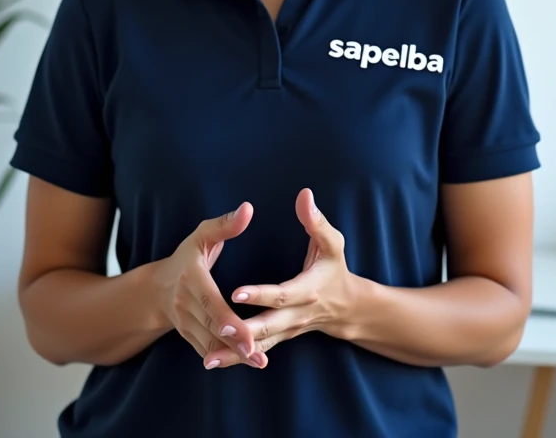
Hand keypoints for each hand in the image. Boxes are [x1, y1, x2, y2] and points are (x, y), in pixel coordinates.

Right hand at [156, 202, 267, 369]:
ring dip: (232, 354)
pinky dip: (223, 358)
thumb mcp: (202, 235)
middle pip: (210, 325)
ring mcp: (184, 322)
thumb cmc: (187, 256)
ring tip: (258, 361)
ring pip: (209, 342)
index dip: (224, 316)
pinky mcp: (188, 335)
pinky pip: (206, 349)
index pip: (208, 299)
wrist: (157, 287)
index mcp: (191, 277)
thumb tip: (248, 209)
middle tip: (255, 353)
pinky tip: (244, 362)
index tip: (242, 330)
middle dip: (233, 341)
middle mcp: (184, 302)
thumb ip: (225, 224)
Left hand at [202, 189, 353, 368]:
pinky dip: (237, 358)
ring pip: (260, 345)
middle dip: (244, 330)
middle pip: (269, 326)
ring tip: (209, 358)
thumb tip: (304, 195)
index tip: (236, 292)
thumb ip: (316, 221)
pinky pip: (257, 350)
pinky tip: (214, 361)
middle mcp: (297, 315)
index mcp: (308, 290)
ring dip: (235, 353)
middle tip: (219, 328)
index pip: (281, 294)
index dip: (259, 294)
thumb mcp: (332, 243)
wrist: (346, 307)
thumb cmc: (335, 269)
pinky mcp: (280, 337)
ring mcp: (288, 330)